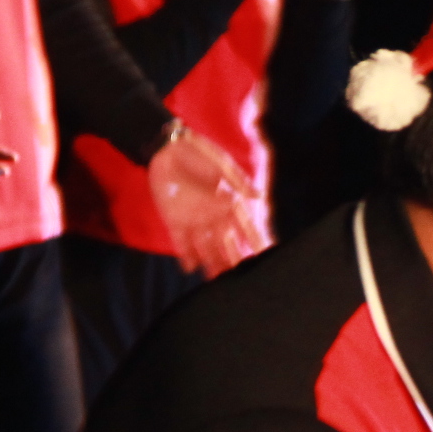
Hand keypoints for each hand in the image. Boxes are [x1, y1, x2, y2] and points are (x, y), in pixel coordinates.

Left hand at [146, 127, 265, 274]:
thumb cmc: (198, 153)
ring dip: (213, 265)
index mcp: (229, 204)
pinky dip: (186, 257)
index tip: (267, 257)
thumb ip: (238, 181)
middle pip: (228, 244)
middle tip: (242, 280)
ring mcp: (195, 221)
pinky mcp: (175, 222)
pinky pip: (182, 244)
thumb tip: (258, 197)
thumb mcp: (221, 165)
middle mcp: (215, 216)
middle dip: (235, 261)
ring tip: (218, 282)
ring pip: (208, 249)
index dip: (257, 243)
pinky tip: (192, 269)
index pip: (248, 228)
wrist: (165, 149)